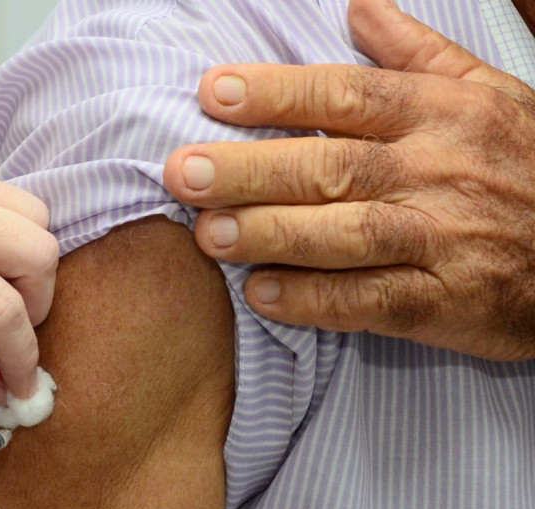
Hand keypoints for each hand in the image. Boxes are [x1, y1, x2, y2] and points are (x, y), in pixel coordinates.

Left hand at [0, 140, 56, 400]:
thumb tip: (5, 388)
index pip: (3, 307)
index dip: (21, 356)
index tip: (22, 387)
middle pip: (38, 250)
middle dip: (36, 303)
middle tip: (6, 332)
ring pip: (33, 215)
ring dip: (26, 263)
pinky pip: (3, 197)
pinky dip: (1, 234)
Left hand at [163, 0, 534, 359]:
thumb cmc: (525, 166)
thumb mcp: (488, 95)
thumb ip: (418, 54)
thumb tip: (360, 5)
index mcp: (441, 114)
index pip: (347, 95)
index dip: (277, 94)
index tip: (213, 93)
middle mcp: (436, 172)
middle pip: (331, 167)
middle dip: (251, 169)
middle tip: (184, 173)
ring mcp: (440, 239)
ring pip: (345, 235)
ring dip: (271, 235)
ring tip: (208, 234)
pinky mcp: (443, 302)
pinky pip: (370, 301)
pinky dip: (314, 300)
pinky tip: (262, 294)